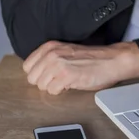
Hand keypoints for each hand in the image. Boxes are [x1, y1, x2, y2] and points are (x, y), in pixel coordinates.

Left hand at [22, 40, 138, 94]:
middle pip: (32, 78)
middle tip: (59, 78)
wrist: (111, 60)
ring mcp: (58, 64)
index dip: (38, 74)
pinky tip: (72, 83)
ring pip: (41, 86)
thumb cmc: (91, 58)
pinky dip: (61, 91)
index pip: (27, 66)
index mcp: (50, 46)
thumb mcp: (65, 51)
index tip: (49, 74)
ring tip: (67, 79)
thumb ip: (49, 58)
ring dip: (54, 86)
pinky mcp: (66, 75)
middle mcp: (51, 53)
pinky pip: (52, 91)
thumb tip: (36, 73)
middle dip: (45, 82)